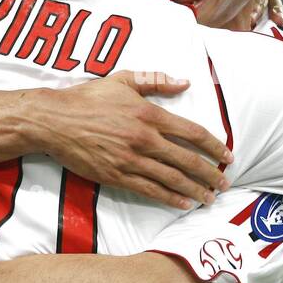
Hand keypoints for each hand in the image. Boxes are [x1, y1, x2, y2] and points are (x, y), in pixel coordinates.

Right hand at [35, 71, 232, 209]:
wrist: (54, 121)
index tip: (227, 155)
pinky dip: (169, 197)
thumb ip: (156, 80)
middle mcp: (145, 139)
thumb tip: (185, 81)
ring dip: (195, 190)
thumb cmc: (88, 98)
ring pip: (172, 178)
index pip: (193, 132)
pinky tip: (183, 203)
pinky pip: (149, 189)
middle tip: (225, 183)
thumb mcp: (123, 80)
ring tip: (210, 198)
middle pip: (188, 160)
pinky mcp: (116, 176)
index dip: (215, 146)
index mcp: (150, 114)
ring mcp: (131, 160)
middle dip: (211, 174)